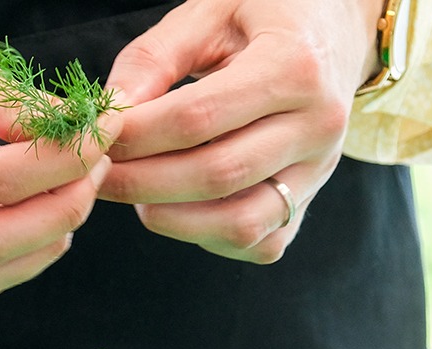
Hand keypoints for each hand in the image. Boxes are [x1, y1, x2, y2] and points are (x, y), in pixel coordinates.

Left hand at [101, 0, 382, 263]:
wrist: (335, 33)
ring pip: (240, 223)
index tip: (95, 136)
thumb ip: (155, 57)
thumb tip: (108, 116)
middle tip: (97, 174)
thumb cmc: (265, 14)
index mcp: (294, 65)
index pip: (198, 118)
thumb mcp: (209, 10)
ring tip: (136, 193)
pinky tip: (177, 207)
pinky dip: (207, 236)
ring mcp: (319, 171)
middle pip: (216, 175)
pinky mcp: (309, 203)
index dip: (137, 135)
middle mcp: (318, 125)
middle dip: (142, 182)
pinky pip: (256, 243)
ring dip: (172, 218)